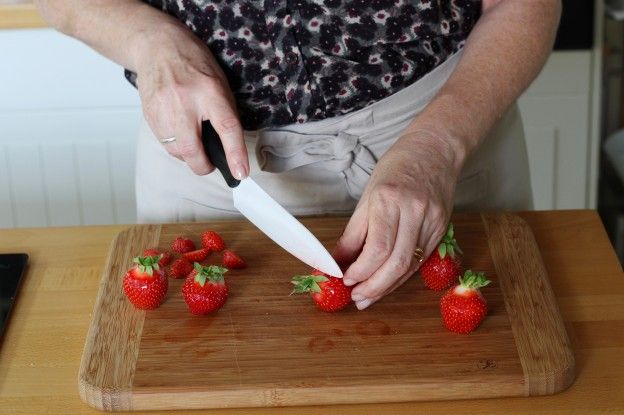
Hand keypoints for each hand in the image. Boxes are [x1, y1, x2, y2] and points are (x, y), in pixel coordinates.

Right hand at [133, 24, 247, 177]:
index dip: (235, 154)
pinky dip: (176, 145)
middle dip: (204, 166)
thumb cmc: (193, 64)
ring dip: (189, 155)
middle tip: (211, 164)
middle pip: (193, 151)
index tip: (240, 173)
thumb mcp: (219, 83)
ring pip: (177, 151)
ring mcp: (163, 110)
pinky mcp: (149, 116)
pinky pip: (165, 144)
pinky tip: (180, 132)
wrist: (157, 47)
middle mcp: (184, 102)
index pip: (226, 128)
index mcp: (209, 91)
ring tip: (194, 140)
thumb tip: (229, 147)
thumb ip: (223, 112)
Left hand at [332, 131, 461, 309]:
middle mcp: (414, 212)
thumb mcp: (368, 195)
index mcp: (390, 200)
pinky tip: (387, 282)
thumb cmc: (397, 167)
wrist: (436, 150)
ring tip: (367, 296)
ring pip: (410, 266)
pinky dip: (401, 275)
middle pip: (396, 263)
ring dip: (387, 286)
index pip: (377, 248)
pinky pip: (420, 259)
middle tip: (357, 298)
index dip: (361, 271)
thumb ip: (354, 232)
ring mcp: (432, 221)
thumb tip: (337, 261)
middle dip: (374, 287)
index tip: (345, 281)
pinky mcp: (442, 229)